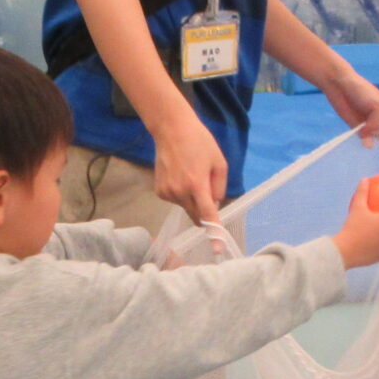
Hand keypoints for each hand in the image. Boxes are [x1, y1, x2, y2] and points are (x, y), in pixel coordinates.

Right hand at [150, 111, 226, 226]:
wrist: (171, 130)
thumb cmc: (199, 142)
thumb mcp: (219, 161)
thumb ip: (219, 187)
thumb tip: (213, 204)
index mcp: (197, 184)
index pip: (207, 214)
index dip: (214, 232)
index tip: (217, 249)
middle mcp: (180, 192)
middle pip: (196, 214)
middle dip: (204, 209)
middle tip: (205, 186)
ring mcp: (167, 193)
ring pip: (186, 207)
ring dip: (192, 198)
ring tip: (189, 174)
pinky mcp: (159, 192)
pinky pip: (176, 200)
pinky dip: (181, 194)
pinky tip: (179, 176)